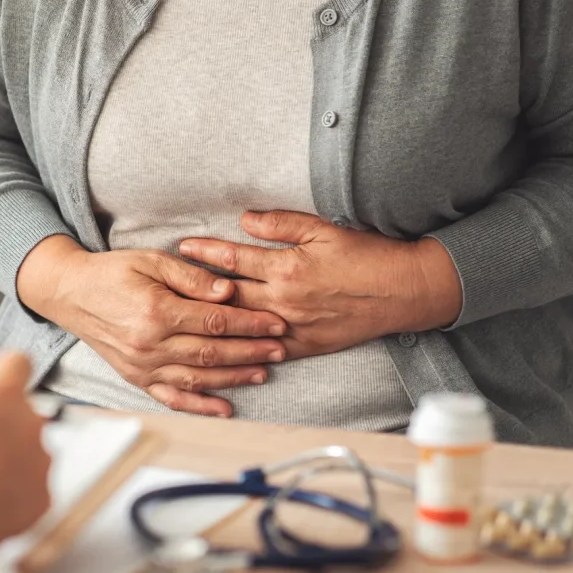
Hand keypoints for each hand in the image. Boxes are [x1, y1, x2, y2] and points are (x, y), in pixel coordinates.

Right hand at [17, 236, 287, 417]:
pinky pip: (171, 397)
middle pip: (211, 352)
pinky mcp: (135, 377)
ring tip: (263, 373)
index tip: (275, 322)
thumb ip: (191, 276)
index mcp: (156, 311)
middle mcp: (149, 344)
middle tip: (280, 349)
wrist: (70, 293)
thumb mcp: (152, 260)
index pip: (214, 321)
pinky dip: (199, 406)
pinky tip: (225, 408)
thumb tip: (229, 290)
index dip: (249, 323)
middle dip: (251, 351)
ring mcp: (141, 365)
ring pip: (197, 377)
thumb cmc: (112, 272)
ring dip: (233, 377)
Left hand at [178, 211, 462, 359]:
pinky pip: (264, 351)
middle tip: (167, 285)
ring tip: (182, 316)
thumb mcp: (324, 230)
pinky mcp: (305, 346)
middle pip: (229, 295)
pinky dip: (241, 350)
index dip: (205, 252)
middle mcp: (285, 300)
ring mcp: (293, 326)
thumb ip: (281, 225)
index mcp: (287, 268)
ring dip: (212, 321)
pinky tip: (219, 348)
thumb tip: (245, 220)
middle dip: (197, 289)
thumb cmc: (366, 255)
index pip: (234, 258)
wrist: (405, 291)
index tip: (182, 247)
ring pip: (241, 326)